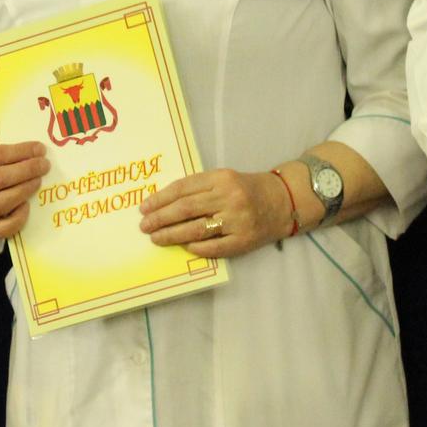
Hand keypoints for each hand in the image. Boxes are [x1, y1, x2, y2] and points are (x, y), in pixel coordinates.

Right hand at [0, 142, 48, 240]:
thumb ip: (7, 155)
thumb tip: (39, 153)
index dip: (21, 151)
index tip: (40, 149)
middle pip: (0, 179)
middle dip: (27, 170)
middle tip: (45, 165)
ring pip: (2, 203)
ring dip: (24, 190)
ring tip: (38, 181)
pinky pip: (3, 228)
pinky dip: (18, 218)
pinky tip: (28, 205)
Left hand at [139, 168, 289, 258]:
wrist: (282, 201)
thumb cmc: (247, 189)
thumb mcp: (224, 179)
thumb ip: (199, 188)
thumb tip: (164, 204)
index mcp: (221, 178)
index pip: (183, 188)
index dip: (160, 199)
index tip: (144, 207)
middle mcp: (229, 197)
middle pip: (186, 209)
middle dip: (160, 218)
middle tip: (144, 226)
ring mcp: (237, 220)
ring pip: (196, 229)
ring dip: (171, 235)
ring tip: (156, 238)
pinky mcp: (244, 240)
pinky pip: (213, 247)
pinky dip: (195, 248)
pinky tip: (183, 246)